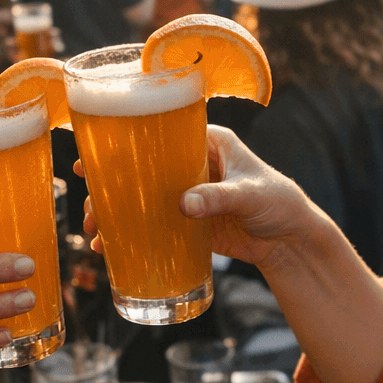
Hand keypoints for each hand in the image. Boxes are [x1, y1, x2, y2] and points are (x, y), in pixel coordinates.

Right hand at [76, 126, 326, 272]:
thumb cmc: (279, 202)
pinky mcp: (189, 221)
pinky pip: (154, 224)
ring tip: (95, 232)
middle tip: (90, 207)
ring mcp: (188, 193)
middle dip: (111, 187)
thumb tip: (184, 204)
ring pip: (142, 198)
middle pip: (142, 169)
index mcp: (207, 141)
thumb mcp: (251, 193)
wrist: (292, 241)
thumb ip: (219, 196)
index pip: (158, 134)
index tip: (92, 157)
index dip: (123, 143)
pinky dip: (132, 234)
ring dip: (116, 213)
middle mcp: (192, 163)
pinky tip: (111, 248)